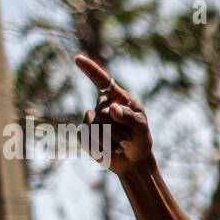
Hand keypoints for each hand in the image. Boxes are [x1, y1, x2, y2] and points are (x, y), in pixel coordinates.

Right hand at [75, 55, 153, 172]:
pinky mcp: (84, 133)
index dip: (91, 70)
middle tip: (127, 139)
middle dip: (117, 131)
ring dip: (110, 142)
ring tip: (120, 144)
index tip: (78, 58)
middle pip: (102, 114)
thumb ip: (130, 118)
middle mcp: (102, 105)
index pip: (103, 82)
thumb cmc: (140, 141)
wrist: (132, 161)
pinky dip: (100, 148)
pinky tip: (108, 150)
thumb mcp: (141, 129)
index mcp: (118, 98)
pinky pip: (86, 139)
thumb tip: (113, 108)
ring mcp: (91, 118)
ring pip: (94, 129)